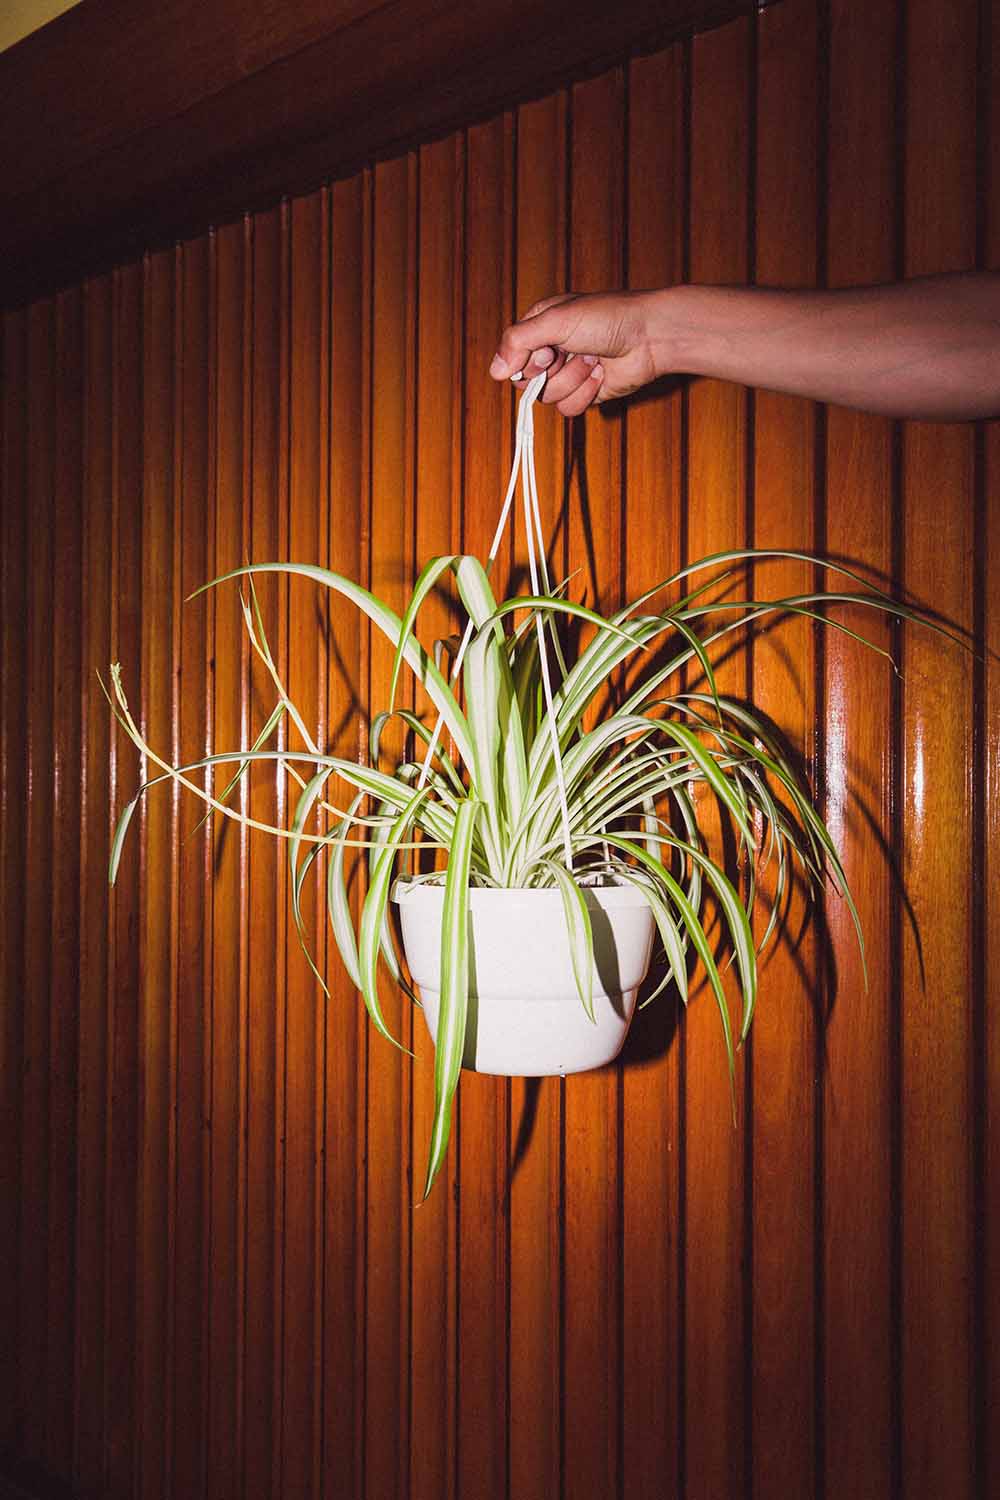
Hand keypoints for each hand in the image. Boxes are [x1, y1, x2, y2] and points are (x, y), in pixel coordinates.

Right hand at [489, 291, 662, 414]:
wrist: (649, 337)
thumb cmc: (606, 318)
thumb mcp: (556, 319)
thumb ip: (518, 342)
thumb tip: (494, 372)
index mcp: (540, 327)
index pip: (512, 357)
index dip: (527, 360)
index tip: (547, 350)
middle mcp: (551, 351)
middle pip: (527, 382)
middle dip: (551, 371)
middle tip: (572, 352)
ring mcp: (568, 374)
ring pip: (548, 398)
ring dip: (572, 380)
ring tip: (592, 359)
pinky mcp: (586, 393)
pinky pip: (568, 409)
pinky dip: (585, 394)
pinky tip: (601, 374)